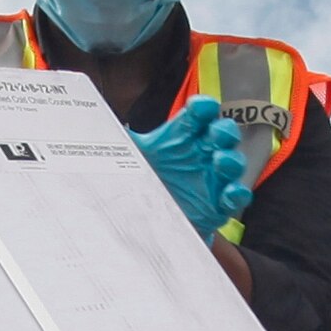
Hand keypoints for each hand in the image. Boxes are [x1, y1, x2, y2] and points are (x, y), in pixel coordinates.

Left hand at [132, 95, 256, 237]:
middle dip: (224, 130)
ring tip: (220, 162)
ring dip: (231, 160)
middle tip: (216, 134)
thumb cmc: (144, 183)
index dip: (202, 108)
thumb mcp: (129, 160)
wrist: (148, 222)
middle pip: (223, 133)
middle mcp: (202, 153)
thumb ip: (119, 141)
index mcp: (183, 136)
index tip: (199, 109)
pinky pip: (236, 197)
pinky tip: (229, 193)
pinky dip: (236, 194)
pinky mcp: (218, 205)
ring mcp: (213, 179)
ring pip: (233, 162)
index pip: (199, 114)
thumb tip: (93, 122)